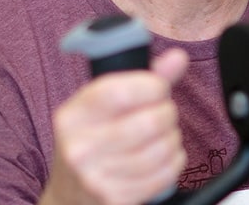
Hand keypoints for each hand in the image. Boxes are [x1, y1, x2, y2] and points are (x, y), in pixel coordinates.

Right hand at [42, 48, 190, 204]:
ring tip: (164, 135)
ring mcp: (95, 178)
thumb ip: (144, 78)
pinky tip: (164, 158)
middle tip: (163, 112)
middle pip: (149, 122)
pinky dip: (174, 163)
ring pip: (161, 149)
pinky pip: (164, 175)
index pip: (120, 92)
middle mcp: (79, 148)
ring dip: (173, 138)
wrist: (70, 195)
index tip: (159, 87)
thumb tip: (178, 58)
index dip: (152, 86)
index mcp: (73, 116)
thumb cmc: (93, 140)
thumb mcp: (104, 106)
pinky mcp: (115, 199)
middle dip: (168, 113)